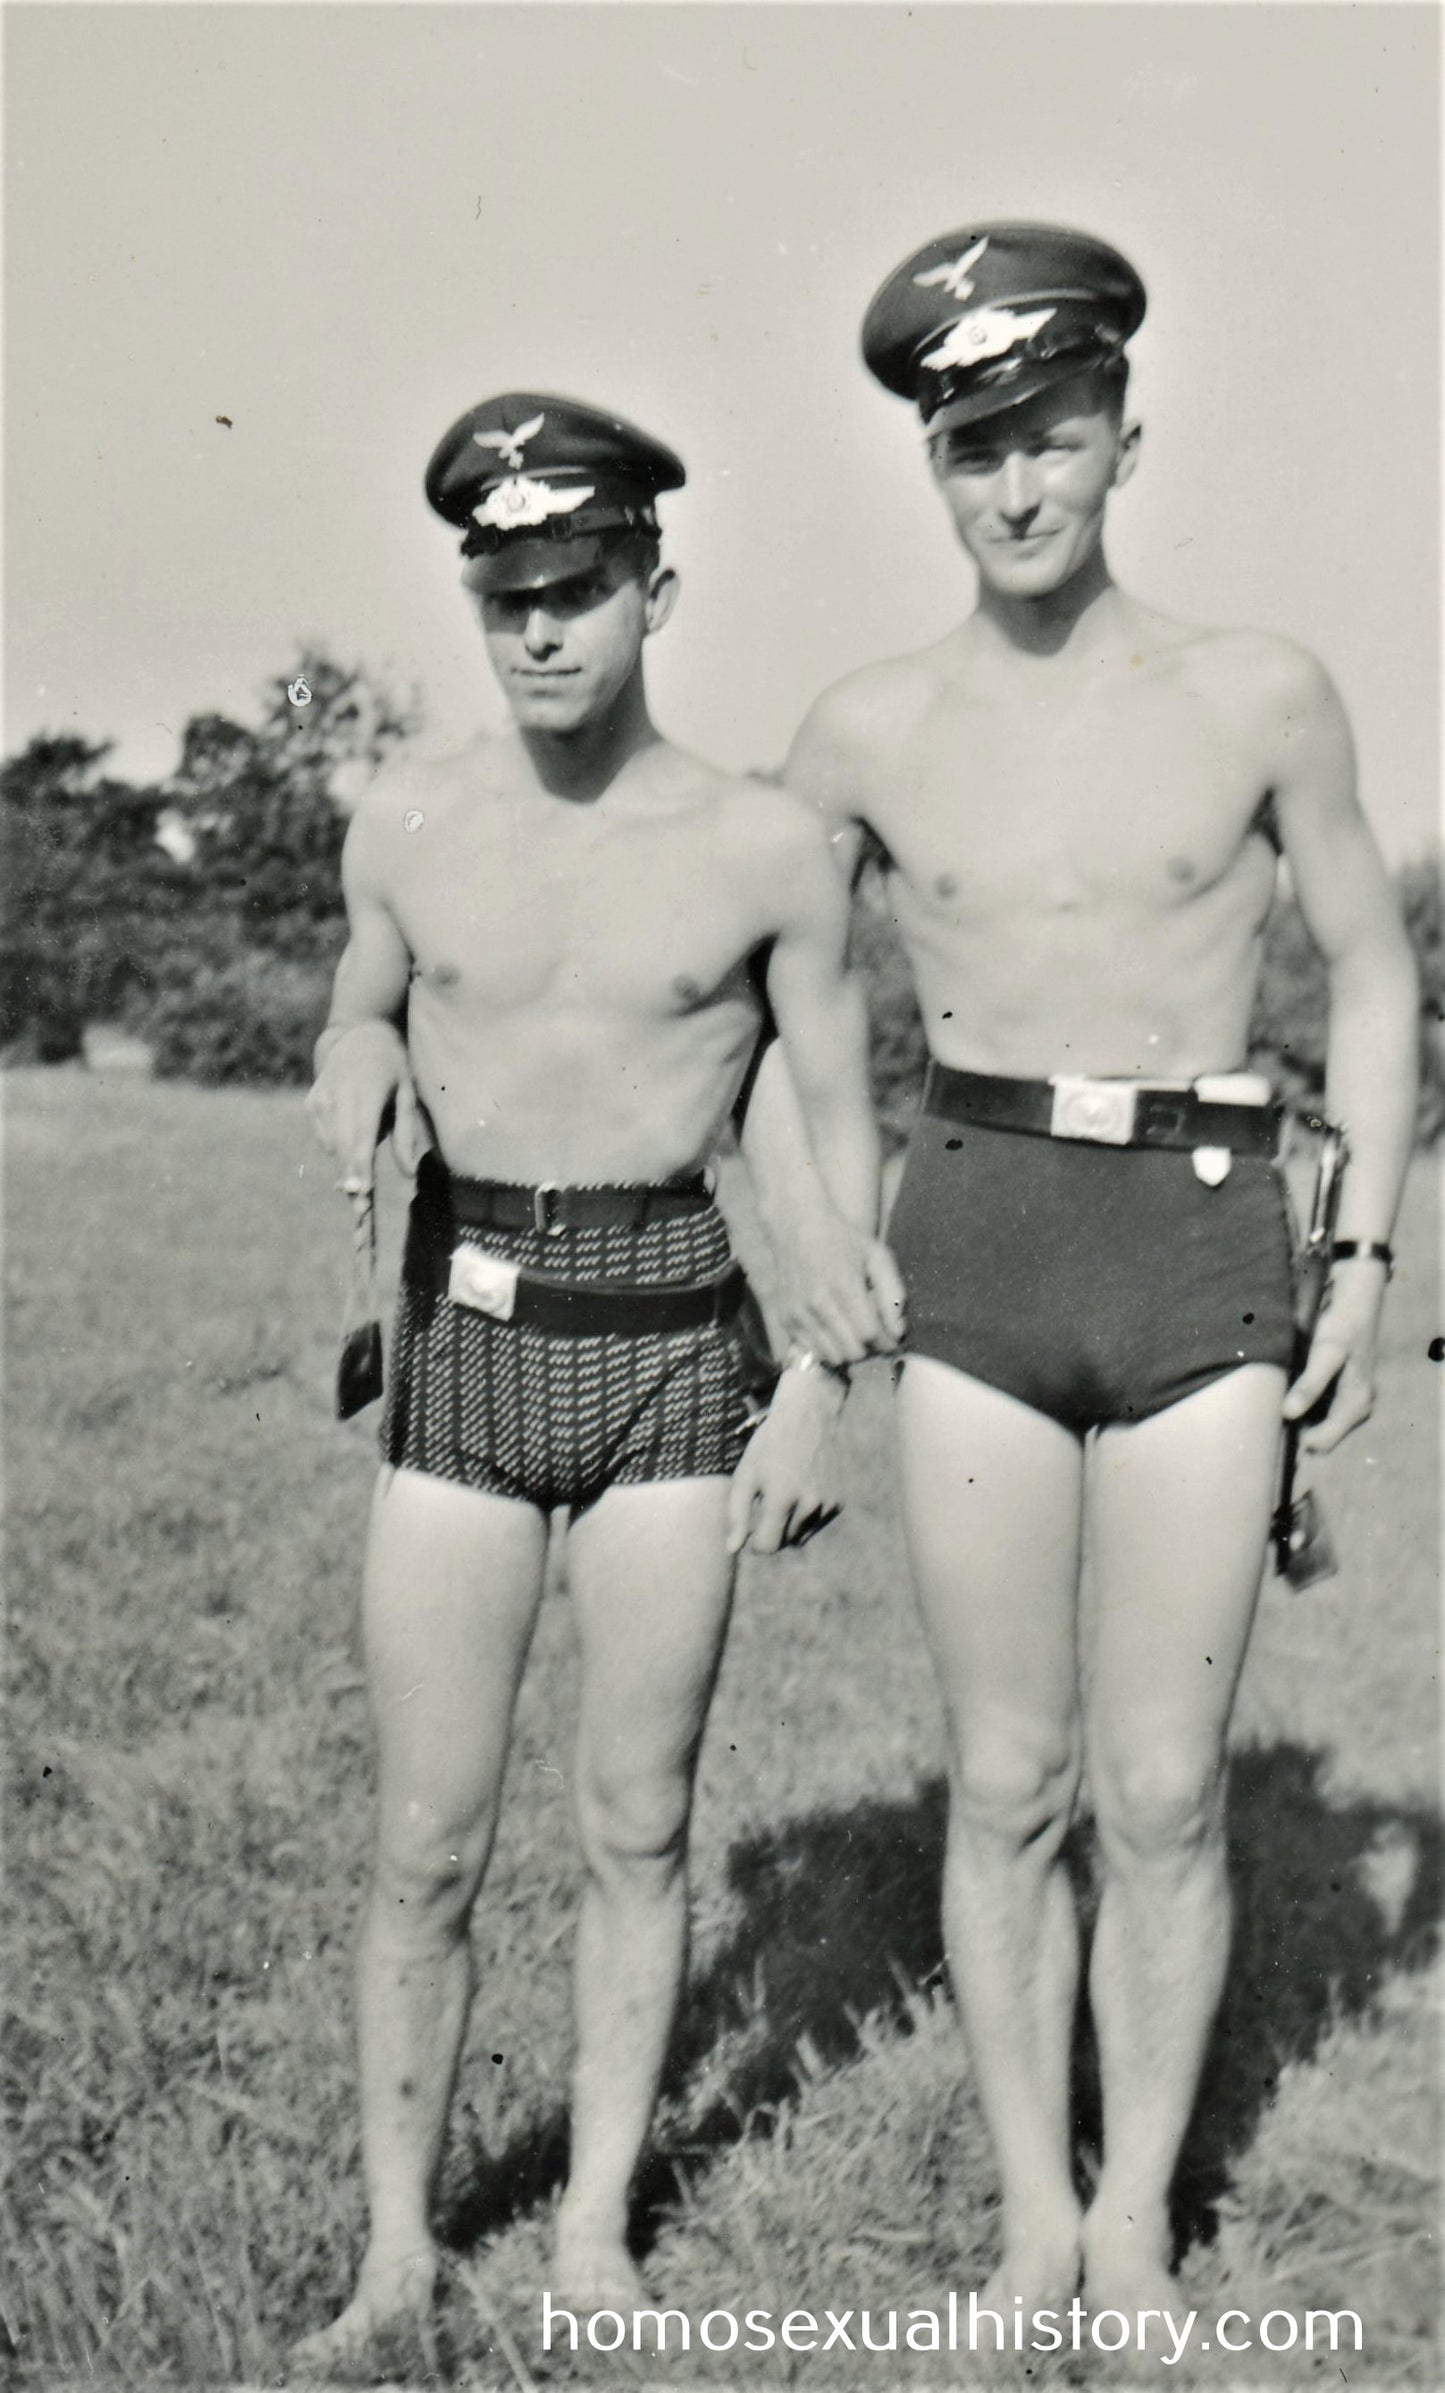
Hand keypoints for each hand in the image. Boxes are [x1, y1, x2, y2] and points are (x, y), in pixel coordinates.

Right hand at [306, 1021, 428, 1194]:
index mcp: (367, 1091)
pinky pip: (327, 1140)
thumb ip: (407, 1133)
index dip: (359, 1167)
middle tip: (362, 1216)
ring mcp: (320, 1099)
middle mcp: (338, 1095)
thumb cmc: (393, 1067)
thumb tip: (409, 1174)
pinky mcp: (311, 1104)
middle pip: (343, 1148)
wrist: (357, 1034)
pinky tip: (354, 1129)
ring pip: (333, 1147)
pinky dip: (340, 1146)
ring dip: (348, 1165)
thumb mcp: (408, 1092)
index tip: (359, 1193)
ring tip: (364, 1170)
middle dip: (352, 1180)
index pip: (361, 1136)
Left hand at [725, 1365, 847, 1555]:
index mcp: (782, 1499)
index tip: (752, 1530)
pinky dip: (807, 1515)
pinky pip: (817, 1523)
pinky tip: (802, 1488)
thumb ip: (736, 1514)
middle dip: (773, 1531)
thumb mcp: (746, 1474)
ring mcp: (827, 1503)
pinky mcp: (839, 1501)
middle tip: (767, 1504)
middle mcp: (809, 1505)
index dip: (755, 1543)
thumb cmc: (770, 1444)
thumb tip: (733, 1549)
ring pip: (803, 1535)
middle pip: (786, 1542)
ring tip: (785, 1493)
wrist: (810, 1414)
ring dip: (791, 1525)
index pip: (768, 1546)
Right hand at [771, 1204, 906, 1367]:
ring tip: (854, 1333)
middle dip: (869, 1347)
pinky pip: (812, 1351)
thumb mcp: (877, 1256)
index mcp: (845, 1287)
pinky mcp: (786, 1318)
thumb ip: (893, 1293)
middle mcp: (819, 1304)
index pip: (870, 1334)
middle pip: (853, 1351)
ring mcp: (799, 1313)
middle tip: (873, 1334)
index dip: (886, 1340)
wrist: (796, 1224)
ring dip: (848, 1350)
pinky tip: (834, 1331)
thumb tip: (898, 1332)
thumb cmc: (843, 1238)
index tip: (891, 1336)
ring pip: (833, 1356)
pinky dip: (827, 1348)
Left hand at [1282, 1258, 1387, 1452]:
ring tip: (1271, 1404)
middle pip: (1318, 1439)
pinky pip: (1316, 1412)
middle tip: (1264, 1418)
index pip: (1321, 1443)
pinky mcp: (1339, 1392)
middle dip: (1293, 1432)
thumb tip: (1289, 1414)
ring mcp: (1348, 1401)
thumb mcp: (1326, 1352)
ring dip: (1295, 1420)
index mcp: (1357, 1404)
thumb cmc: (1343, 1326)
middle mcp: (1356, 1408)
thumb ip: (1310, 1384)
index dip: (1294, 1442)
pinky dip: (1299, 1407)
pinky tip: (1283, 1394)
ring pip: (1315, 1426)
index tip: (1268, 1431)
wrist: (1356, 1302)